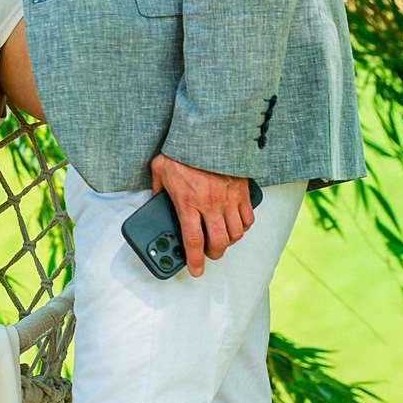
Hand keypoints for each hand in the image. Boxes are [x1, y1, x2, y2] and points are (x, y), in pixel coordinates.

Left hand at [149, 154, 254, 275]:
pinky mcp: (242, 191)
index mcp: (188, 202)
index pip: (193, 241)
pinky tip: (235, 224)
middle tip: (209, 253)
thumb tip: (155, 201)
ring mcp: (229, 199)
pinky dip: (243, 226)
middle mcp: (210, 204)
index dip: (195, 260)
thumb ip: (158, 189)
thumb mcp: (161, 169)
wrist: (208, 132)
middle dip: (214, 254)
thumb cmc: (183, 149)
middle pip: (219, 242)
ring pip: (236, 233)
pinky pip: (248, 218)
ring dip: (229, 241)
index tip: (196, 270)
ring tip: (221, 239)